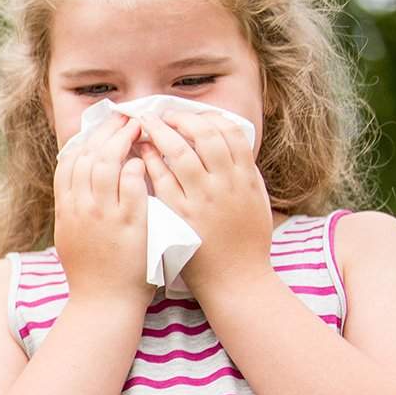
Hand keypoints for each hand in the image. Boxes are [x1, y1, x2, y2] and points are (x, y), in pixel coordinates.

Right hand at [53, 113, 153, 308]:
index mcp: (66, 210)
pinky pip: (131, 187)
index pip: (69, 161)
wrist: (103, 304)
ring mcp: (103, 217)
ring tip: (140, 128)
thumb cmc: (92, 272)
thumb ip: (75, 206)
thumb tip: (82, 179)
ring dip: (123, 142)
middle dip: (107, 132)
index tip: (102, 125)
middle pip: (87, 156)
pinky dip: (137, 169)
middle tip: (126, 117)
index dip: (86, 138)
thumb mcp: (72, 235)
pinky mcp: (129, 226)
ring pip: (106, 166)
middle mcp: (80, 209)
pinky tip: (145, 160)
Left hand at [137, 111, 275, 295]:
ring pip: (181, 155)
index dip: (206, 117)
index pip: (229, 132)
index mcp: (246, 178)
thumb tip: (233, 143)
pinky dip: (151, 163)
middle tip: (161, 114)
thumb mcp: (255, 201)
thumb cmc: (246, 242)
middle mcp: (226, 185)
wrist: (236, 281)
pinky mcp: (180, 217)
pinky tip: (139, 154)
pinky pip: (162, 182)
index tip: (188, 113)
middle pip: (205, 136)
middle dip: (181, 119)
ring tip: (146, 126)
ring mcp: (203, 200)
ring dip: (162, 135)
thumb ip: (244, 172)